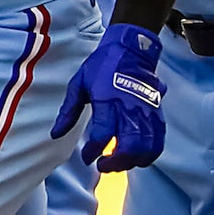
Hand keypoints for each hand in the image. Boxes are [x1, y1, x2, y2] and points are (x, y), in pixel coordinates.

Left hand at [51, 23, 166, 170]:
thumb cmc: (102, 65)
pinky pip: (159, 140)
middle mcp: (129, 107)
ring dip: (132, 161)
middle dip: (115, 163)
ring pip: (146, 147)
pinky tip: (137, 157)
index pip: (102, 134)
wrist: (132, 49)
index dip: (93, 151)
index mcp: (107, 99)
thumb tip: (55, 134)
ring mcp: (146, 111)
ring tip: (118, 162)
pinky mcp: (157, 113)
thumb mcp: (78, 83)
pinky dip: (149, 154)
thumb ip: (68, 111)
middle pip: (129, 146)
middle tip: (103, 165)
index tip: (87, 157)